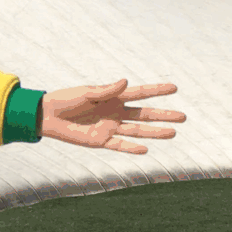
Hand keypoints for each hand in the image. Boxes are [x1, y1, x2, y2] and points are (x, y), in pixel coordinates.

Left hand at [38, 79, 184, 154]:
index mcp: (113, 97)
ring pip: (137, 131)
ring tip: (173, 133)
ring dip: (155, 132)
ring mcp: (110, 127)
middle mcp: (115, 112)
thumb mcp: (86, 92)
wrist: (47, 116)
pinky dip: (132, 148)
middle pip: (144, 114)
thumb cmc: (66, 99)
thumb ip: (107, 90)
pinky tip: (146, 149)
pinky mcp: (101, 141)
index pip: (140, 94)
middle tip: (183, 117)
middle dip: (163, 115)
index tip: (175, 87)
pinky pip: (120, 146)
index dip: (157, 91)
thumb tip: (126, 82)